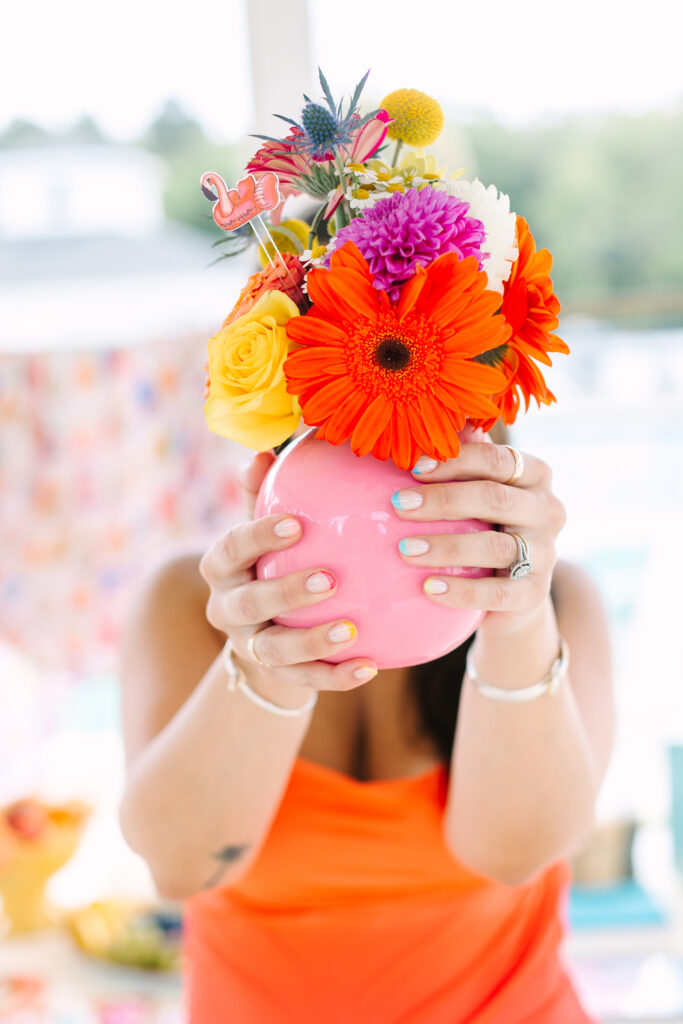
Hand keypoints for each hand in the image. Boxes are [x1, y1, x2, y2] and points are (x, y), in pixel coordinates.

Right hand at [198, 454, 377, 706]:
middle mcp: (227, 609)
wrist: (262, 630)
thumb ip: (263, 494)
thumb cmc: (270, 560)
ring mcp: (250, 647)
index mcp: (220, 567)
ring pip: (276, 650)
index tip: (296, 523)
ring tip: (351, 629)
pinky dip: (337, 676)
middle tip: (330, 579)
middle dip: (286, 591)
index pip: (230, 549)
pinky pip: (307, 681)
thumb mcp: (262, 528)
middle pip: (249, 603)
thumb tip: (266, 451)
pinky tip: (371, 665)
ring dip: (312, 641)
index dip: (258, 536)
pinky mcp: (276, 677)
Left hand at [392, 442, 566, 637]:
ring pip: (495, 547)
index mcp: (535, 475)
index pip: (497, 459)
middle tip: (399, 505)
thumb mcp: (478, 488)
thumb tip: (427, 425)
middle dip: (443, 500)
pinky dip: (461, 591)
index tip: (414, 467)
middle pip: (495, 498)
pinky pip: (498, 593)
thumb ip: (463, 457)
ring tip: (405, 550)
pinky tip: (428, 587)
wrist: (512, 589)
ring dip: (446, 547)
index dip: (456, 461)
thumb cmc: (484, 524)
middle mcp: (548, 509)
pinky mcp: (534, 593)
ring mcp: (546, 553)